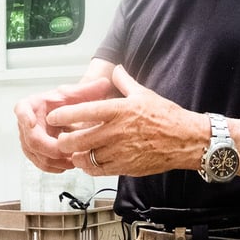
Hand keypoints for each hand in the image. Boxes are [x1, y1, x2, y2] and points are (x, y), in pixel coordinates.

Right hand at [14, 76, 113, 172]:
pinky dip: (54, 166)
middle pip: (31, 140)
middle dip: (51, 148)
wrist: (63, 113)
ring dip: (54, 160)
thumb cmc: (65, 102)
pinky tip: (68, 164)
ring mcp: (27, 138)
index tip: (31, 123)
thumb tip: (104, 82)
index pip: (21, 109)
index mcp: (32, 104)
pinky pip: (39, 163)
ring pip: (36, 154)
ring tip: (73, 160)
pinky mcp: (33, 152)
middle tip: (68, 151)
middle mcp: (26, 122)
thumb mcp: (76, 94)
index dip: (24, 117)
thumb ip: (89, 89)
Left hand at [48, 65, 207, 175]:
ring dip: (77, 155)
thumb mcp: (143, 93)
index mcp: (119, 110)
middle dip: (64, 140)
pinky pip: (101, 170)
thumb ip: (124, 81)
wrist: (187, 140)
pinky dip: (91, 168)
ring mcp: (121, 151)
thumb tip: (116, 68)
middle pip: (80, 139)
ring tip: (72, 152)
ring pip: (88, 157)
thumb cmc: (166, 116)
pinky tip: (88, 163)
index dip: (65, 114)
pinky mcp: (127, 167)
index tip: (52, 116)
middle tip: (58, 139)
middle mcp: (117, 131)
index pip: (84, 111)